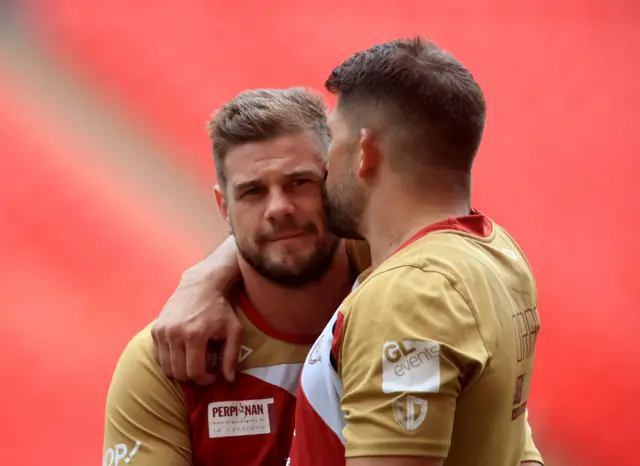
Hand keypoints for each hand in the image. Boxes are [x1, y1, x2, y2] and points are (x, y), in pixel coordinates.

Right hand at [151, 237, 242, 384]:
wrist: (201, 285)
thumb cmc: (221, 309)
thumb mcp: (234, 330)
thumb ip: (232, 356)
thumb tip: (229, 380)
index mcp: (195, 335)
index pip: (194, 372)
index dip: (205, 380)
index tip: (213, 376)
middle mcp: (175, 334)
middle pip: (178, 373)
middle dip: (192, 377)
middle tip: (202, 370)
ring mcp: (163, 331)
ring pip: (166, 367)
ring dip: (180, 370)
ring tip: (193, 362)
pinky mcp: (156, 329)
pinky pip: (159, 356)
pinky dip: (169, 360)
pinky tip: (182, 352)